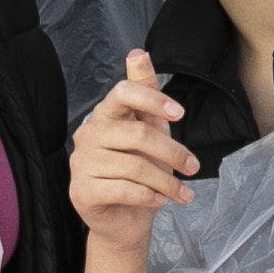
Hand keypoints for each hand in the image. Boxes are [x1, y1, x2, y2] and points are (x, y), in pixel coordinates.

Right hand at [67, 49, 197, 251]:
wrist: (124, 220)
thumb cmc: (138, 172)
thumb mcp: (149, 129)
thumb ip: (144, 94)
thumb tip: (137, 53)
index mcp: (104, 115)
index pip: (122, 92)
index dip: (152, 99)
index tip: (179, 113)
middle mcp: (88, 135)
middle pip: (137, 134)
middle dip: (172, 152)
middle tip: (193, 167)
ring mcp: (80, 163)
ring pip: (133, 166)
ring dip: (166, 182)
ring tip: (182, 194)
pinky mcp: (81, 191)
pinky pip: (123, 189)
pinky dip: (148, 197)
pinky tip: (159, 201)